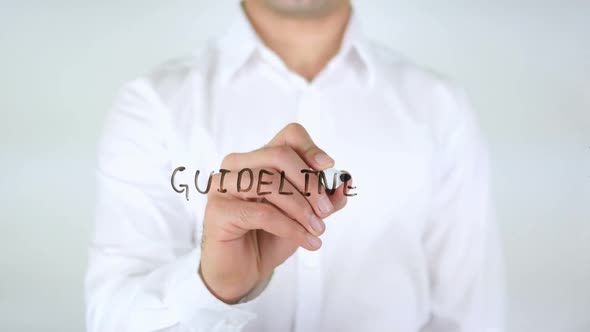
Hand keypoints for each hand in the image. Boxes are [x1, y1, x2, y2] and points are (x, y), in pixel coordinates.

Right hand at [199, 123, 347, 302]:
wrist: (244, 272)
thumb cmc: (271, 237)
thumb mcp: (306, 215)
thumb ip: (326, 198)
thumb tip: (346, 181)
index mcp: (259, 158)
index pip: (288, 136)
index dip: (311, 148)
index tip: (328, 168)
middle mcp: (237, 165)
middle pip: (279, 155)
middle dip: (310, 183)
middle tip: (326, 211)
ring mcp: (223, 185)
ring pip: (269, 182)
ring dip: (301, 208)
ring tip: (318, 230)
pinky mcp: (217, 211)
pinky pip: (262, 212)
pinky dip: (290, 227)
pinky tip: (307, 241)